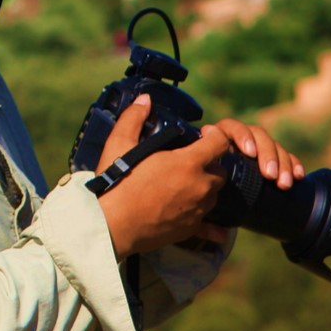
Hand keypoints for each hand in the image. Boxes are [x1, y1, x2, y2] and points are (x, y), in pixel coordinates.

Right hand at [93, 95, 302, 258]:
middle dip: (210, 164)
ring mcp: (196, 210)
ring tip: (187, 185)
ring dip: (206, 188)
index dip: (214, 136)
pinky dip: (213, 225)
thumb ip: (134, 118)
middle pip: (220, 171)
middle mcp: (199, 186)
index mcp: (187, 163)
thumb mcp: (120, 143)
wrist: (110, 225)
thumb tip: (145, 100)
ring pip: (214, 195)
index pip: (219, 143)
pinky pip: (211, 226)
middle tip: (191, 161)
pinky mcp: (190, 230)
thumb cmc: (115, 183)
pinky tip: (219, 229)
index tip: (203, 136)